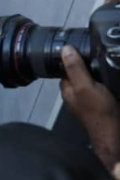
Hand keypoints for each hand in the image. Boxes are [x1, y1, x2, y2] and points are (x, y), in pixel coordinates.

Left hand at [60, 45, 119, 169]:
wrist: (115, 134)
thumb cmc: (99, 110)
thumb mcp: (85, 86)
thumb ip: (75, 69)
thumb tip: (64, 49)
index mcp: (67, 89)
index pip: (65, 68)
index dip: (72, 57)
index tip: (83, 46)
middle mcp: (74, 95)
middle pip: (79, 73)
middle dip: (87, 64)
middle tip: (98, 53)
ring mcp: (87, 100)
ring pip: (90, 81)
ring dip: (97, 72)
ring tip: (106, 62)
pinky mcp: (100, 104)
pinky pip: (100, 88)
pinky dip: (105, 82)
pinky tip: (111, 77)